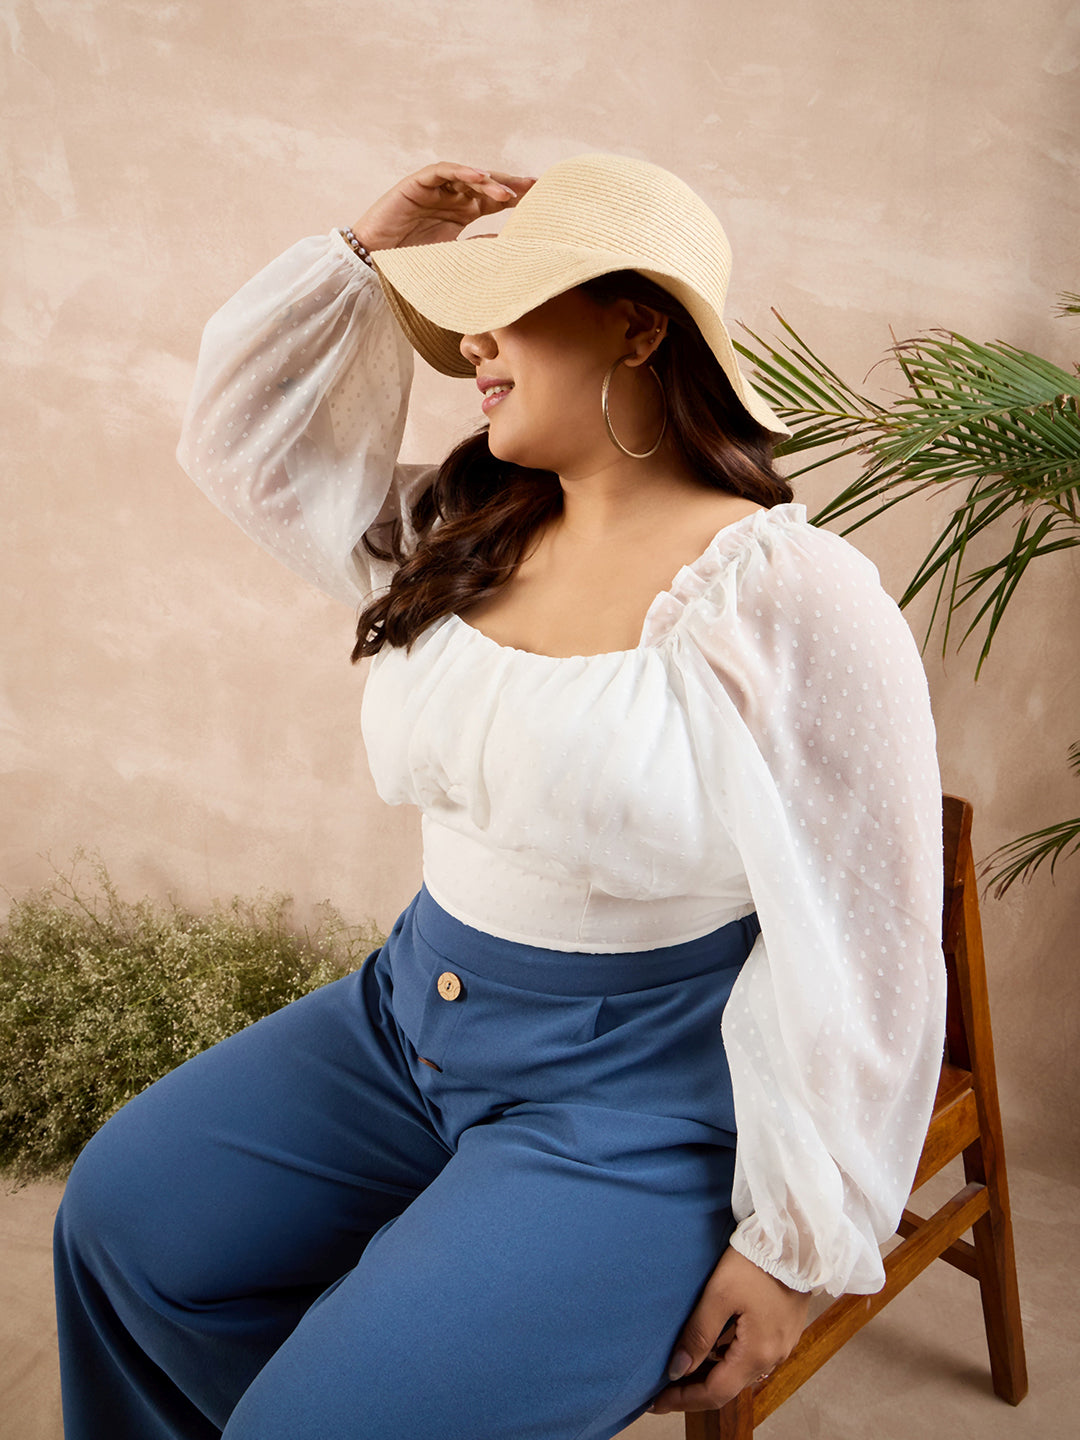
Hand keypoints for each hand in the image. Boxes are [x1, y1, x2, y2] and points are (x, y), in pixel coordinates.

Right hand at [351, 163, 535, 251]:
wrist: (373, 264)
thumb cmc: (411, 265)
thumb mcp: (454, 259)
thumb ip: (479, 249)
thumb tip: (511, 246)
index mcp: (463, 214)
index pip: (495, 201)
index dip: (518, 199)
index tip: (543, 202)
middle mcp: (452, 197)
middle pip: (487, 184)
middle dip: (512, 184)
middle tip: (537, 187)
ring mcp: (435, 189)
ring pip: (468, 176)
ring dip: (490, 182)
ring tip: (509, 194)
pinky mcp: (417, 183)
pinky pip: (443, 171)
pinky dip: (462, 172)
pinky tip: (480, 178)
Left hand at [650, 1247, 810, 1414]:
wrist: (795, 1240)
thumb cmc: (755, 1263)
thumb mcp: (719, 1295)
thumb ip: (698, 1334)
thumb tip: (677, 1370)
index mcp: (757, 1354)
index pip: (715, 1393)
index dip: (683, 1400)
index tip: (655, 1402)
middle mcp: (773, 1357)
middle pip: (728, 1387)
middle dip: (693, 1390)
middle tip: (662, 1388)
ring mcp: (781, 1345)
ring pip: (739, 1373)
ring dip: (710, 1374)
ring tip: (681, 1368)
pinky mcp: (783, 1331)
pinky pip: (751, 1357)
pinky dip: (727, 1360)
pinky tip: (710, 1349)